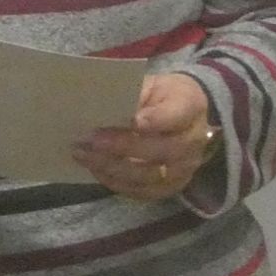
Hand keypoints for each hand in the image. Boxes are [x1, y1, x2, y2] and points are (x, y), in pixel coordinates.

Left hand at [73, 72, 217, 201]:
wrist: (182, 119)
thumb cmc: (160, 97)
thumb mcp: (152, 85)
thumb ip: (133, 94)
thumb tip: (101, 105)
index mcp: (190, 107)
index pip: (175, 115)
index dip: (155, 120)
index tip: (133, 120)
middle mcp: (192, 142)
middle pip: (160, 150)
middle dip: (122, 146)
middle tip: (90, 139)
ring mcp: (182, 169)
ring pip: (147, 175)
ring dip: (111, 166)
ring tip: (82, 154)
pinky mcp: (169, 187)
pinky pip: (140, 190)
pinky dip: (114, 180)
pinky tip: (93, 168)